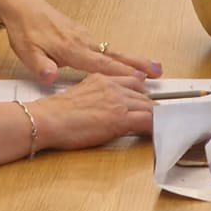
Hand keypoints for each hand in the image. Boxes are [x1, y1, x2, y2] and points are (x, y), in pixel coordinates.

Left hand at [0, 0, 160, 82]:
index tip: (140, 78)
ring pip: (112, 50)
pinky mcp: (82, 35)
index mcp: (71, 49)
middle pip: (114, 55)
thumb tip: (50, 76)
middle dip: (137, 63)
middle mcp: (82, 42)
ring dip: (132, 59)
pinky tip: (126, 61)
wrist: (22, 6)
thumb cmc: (25, 31)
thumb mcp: (26, 51)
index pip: (100, 64)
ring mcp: (84, 37)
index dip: (120, 72)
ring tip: (153, 67)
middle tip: (159, 71)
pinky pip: (105, 47)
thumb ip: (40, 65)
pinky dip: (119, 55)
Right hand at [26, 74, 155, 151]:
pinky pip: (146, 122)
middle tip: (158, 117)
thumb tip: (105, 106)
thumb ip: (97, 94)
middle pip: (143, 95)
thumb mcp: (80, 93)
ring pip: (148, 107)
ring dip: (155, 117)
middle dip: (151, 107)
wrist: (48, 119)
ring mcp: (117, 101)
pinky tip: (157, 132)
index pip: (132, 82)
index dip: (142, 94)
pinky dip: (155, 127)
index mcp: (101, 77)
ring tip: (161, 125)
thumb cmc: (57, 113)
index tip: (147, 101)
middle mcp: (112, 86)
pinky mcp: (119, 119)